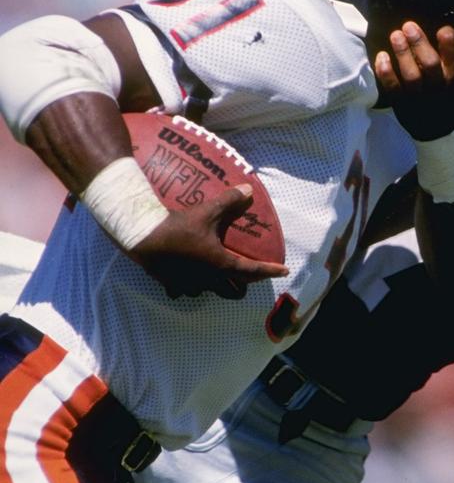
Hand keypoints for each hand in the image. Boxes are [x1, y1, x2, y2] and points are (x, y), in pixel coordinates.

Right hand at [129, 184, 287, 299]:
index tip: (283, 271)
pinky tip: (192, 276)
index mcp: (220, 264)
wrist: (141, 237)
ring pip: (212, 292)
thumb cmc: (178, 226)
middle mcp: (208, 280)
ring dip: (219, 285)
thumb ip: (230, 201)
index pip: (252, 271)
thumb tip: (249, 190)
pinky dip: (194, 286)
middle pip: (234, 291)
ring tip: (221, 273)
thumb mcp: (207, 211)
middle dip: (244, 284)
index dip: (269, 271)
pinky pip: (188, 292)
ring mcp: (189, 286)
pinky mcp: (172, 285)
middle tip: (249, 272)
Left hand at [374, 21, 453, 140]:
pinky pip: (393, 89)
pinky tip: (382, 56)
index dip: (448, 39)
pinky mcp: (403, 105)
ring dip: (402, 53)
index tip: (442, 30)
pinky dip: (386, 73)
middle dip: (419, 42)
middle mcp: (439, 89)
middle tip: (408, 26)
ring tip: (395, 35)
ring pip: (410, 75)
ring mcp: (420, 99)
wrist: (444, 132)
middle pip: (429, 64)